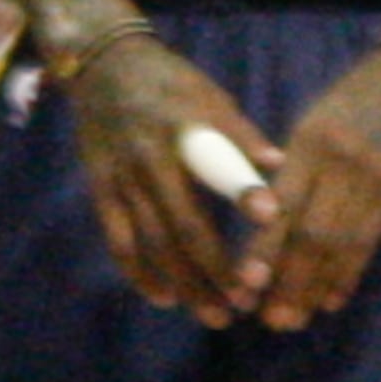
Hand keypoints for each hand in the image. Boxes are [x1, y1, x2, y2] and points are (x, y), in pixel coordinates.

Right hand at [62, 24, 284, 321]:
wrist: (105, 69)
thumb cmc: (170, 83)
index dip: (244, 190)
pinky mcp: (101, 194)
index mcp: (187, 129)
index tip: (272, 219)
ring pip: (154, 244)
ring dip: (184, 284)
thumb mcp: (210, 95)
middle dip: (215, 269)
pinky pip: (121, 243)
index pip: (219, 163)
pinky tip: (165, 298)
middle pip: (185, 225)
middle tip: (243, 303)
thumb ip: (240, 133)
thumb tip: (279, 164)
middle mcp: (153, 159)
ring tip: (213, 313)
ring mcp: (124, 181)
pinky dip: (141, 275)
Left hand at [240, 35, 380, 330]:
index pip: (281, 204)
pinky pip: (370, 240)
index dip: (263, 250)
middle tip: (271, 320)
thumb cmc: (358, 97)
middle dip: (288, 282)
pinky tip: (334, 299)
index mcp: (310, 140)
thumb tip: (267, 222)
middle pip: (310, 233)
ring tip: (297, 319)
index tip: (245, 287)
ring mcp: (375, 177)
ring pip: (340, 244)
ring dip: (316, 286)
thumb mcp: (317, 120)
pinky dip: (350, 273)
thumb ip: (295, 168)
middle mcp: (340, 161)